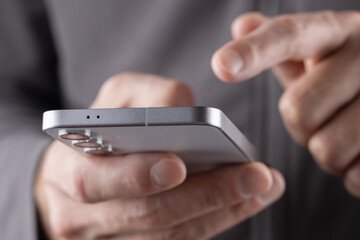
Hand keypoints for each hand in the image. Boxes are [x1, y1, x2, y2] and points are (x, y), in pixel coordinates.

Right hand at [36, 72, 284, 239]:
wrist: (76, 175)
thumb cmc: (99, 131)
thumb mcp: (113, 100)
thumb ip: (147, 96)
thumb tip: (187, 110)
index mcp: (67, 171)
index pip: (97, 181)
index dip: (137, 176)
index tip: (179, 166)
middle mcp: (82, 216)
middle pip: (147, 214)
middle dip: (206, 195)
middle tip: (255, 176)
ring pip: (170, 234)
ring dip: (222, 210)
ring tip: (264, 186)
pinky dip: (215, 220)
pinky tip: (244, 201)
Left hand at [212, 11, 359, 197]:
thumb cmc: (343, 71)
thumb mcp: (316, 49)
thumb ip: (276, 40)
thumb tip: (241, 25)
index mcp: (335, 32)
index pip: (289, 36)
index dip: (253, 52)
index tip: (222, 65)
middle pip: (298, 111)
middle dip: (300, 127)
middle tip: (322, 117)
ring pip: (328, 149)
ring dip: (328, 153)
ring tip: (346, 132)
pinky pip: (356, 174)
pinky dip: (352, 172)